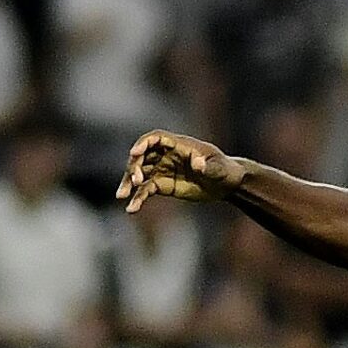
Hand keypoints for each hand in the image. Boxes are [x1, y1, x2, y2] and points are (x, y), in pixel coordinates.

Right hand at [118, 130, 240, 211]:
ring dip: (129, 183)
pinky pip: (146, 190)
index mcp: (179, 145)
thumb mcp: (219, 167)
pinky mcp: (163, 185)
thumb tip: (199, 165)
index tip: (135, 152)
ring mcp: (162, 170)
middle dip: (135, 167)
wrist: (225, 184)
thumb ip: (208, 166)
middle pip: (143, 156)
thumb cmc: (224, 169)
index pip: (156, 138)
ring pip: (140, 173)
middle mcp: (166, 155)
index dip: (144, 143)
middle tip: (135, 181)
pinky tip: (131, 209)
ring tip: (122, 195)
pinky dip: (138, 199)